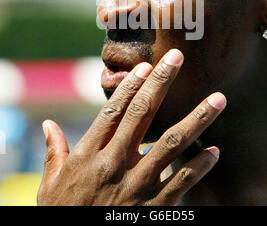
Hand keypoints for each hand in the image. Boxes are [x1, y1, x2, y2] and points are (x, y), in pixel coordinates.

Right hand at [37, 49, 225, 205]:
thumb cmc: (64, 215)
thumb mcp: (51, 185)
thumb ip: (52, 152)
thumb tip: (46, 125)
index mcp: (89, 154)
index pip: (113, 109)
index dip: (131, 85)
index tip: (146, 66)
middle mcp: (114, 163)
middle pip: (142, 113)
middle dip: (161, 82)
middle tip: (177, 58)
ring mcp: (137, 185)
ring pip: (172, 143)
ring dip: (197, 118)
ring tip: (218, 99)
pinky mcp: (155, 209)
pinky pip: (182, 182)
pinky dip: (200, 166)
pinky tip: (215, 151)